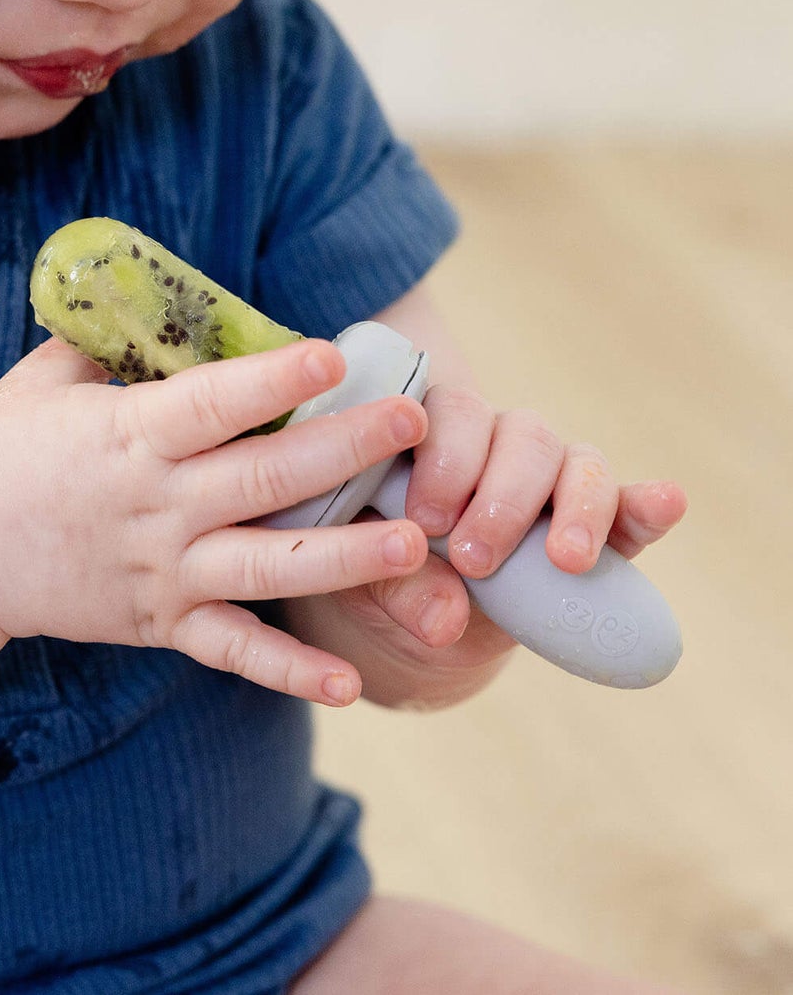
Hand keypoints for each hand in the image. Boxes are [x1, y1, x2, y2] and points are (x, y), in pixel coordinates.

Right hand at [0, 336, 428, 705]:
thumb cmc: (3, 448)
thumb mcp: (46, 378)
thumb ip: (111, 341)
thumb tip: (161, 298)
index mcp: (128, 434)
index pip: (214, 403)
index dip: (276, 380)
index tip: (335, 355)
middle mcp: (155, 504)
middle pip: (265, 477)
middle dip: (346, 449)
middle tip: (414, 423)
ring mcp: (162, 569)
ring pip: (267, 565)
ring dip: (344, 556)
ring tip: (411, 543)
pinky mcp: (161, 621)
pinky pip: (232, 650)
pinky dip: (288, 672)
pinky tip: (350, 684)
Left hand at [322, 384, 686, 671]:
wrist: (417, 615)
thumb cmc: (381, 574)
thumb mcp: (371, 582)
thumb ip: (398, 588)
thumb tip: (447, 621)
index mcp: (434, 433)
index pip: (451, 414)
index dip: (446, 461)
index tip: (428, 521)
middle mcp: (498, 442)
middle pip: (521, 434)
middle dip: (503, 496)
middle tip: (476, 558)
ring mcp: (553, 481)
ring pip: (576, 463)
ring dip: (576, 507)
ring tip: (565, 561)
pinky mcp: (599, 526)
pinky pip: (629, 505)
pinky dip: (647, 505)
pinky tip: (665, 502)